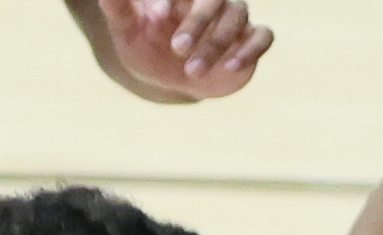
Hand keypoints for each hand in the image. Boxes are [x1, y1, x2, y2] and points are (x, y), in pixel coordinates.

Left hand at [99, 0, 271, 99]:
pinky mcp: (251, 40)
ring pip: (237, 17)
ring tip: (193, 71)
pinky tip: (231, 67)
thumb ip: (118, 8)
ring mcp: (235, 18)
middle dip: (198, 22)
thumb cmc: (146, 46)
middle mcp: (212, 0)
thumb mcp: (127, 29)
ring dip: (216, 44)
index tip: (156, 17)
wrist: (167, 78)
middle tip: (176, 49)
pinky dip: (251, 49)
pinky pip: (264, 36)